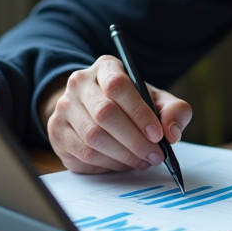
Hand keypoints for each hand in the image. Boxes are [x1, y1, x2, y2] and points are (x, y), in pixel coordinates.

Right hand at [45, 55, 191, 174]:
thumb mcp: (156, 100)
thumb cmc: (131, 104)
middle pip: (105, 113)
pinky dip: (108, 163)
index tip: (158, 134)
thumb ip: (174, 110)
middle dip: (134, 140)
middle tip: (155, 155)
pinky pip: (84, 153)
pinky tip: (123, 162)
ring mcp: (64, 107)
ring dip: (123, 155)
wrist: (95, 109)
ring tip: (142, 160)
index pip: (118, 85)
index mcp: (105, 67)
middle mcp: (79, 83)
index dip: (139, 112)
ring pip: (93, 137)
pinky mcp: (57, 132)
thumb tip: (172, 132)